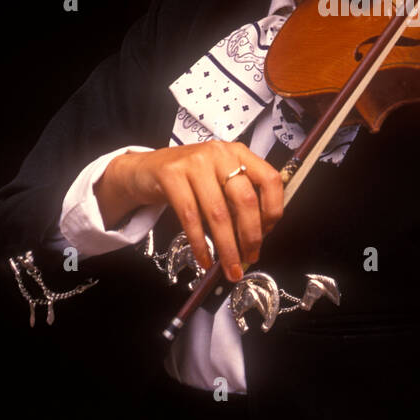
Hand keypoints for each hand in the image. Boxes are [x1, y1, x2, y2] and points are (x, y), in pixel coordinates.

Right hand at [94, 142, 283, 278]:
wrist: (146, 170)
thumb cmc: (189, 178)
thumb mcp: (220, 179)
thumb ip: (239, 199)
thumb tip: (259, 236)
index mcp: (239, 153)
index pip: (270, 179)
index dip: (273, 210)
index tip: (267, 233)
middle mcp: (220, 153)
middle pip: (245, 199)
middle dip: (250, 235)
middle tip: (250, 257)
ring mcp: (194, 162)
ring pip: (218, 213)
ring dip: (227, 247)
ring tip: (231, 267)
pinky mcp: (171, 175)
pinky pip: (190, 217)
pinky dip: (200, 244)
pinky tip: (205, 258)